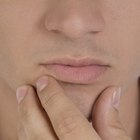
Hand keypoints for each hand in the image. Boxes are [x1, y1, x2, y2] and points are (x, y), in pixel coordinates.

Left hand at [16, 76, 131, 139]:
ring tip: (23, 102)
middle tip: (24, 89)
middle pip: (39, 133)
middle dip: (29, 107)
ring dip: (24, 121)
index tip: (44, 81)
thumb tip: (111, 91)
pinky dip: (25, 136)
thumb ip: (113, 123)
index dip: (53, 97)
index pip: (67, 121)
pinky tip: (28, 125)